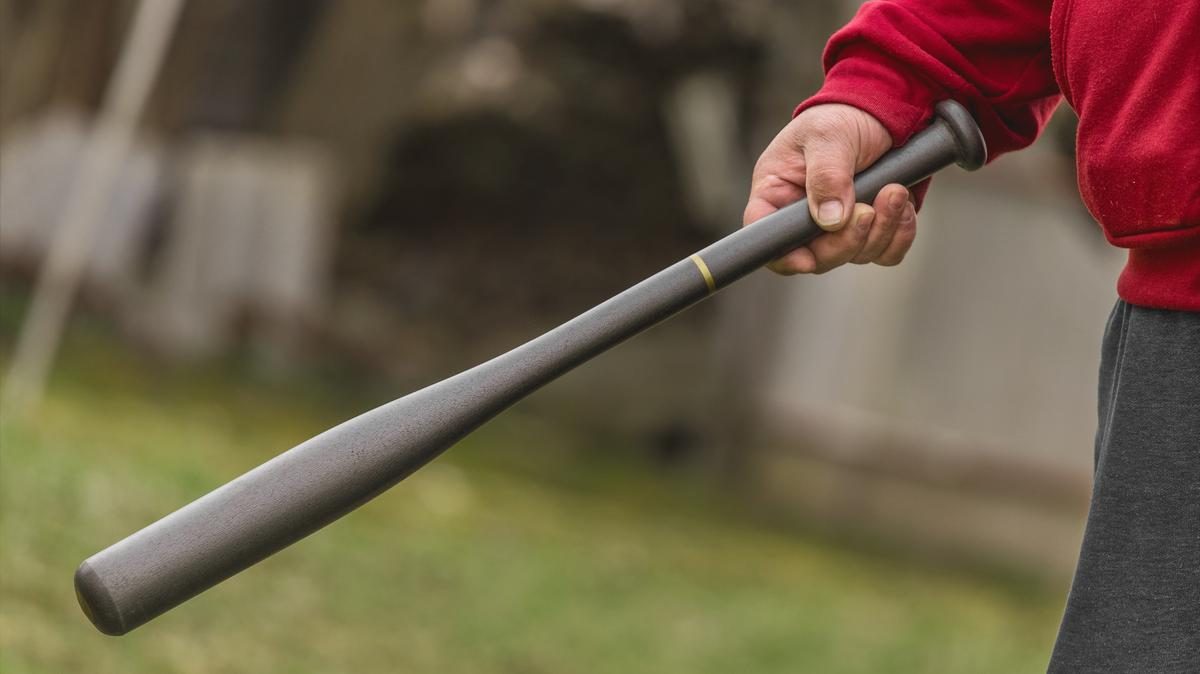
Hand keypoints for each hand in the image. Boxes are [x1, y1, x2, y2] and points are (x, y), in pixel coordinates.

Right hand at [744, 104, 916, 274]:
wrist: (883, 109)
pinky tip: (903, 203)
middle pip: (816, 257)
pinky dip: (900, 234)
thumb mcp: (828, 137)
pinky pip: (886, 252)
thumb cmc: (842, 116)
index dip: (783, 256)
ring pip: (856, 255)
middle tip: (868, 209)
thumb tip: (830, 220)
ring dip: (881, 230)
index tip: (808, 258)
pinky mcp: (871, 229)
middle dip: (847, 241)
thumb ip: (827, 176)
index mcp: (777, 192)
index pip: (765, 235)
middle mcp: (803, 216)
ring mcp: (838, 228)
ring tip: (894, 191)